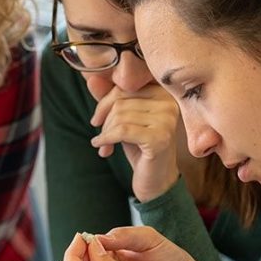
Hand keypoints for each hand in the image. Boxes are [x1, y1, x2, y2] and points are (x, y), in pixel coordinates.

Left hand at [87, 76, 179, 200]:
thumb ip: (110, 99)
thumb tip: (91, 79)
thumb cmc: (140, 147)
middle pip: (120, 101)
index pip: (124, 86)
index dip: (104, 103)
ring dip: (105, 133)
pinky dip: (106, 139)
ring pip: (119, 116)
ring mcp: (167, 120)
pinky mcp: (160, 138)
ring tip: (104, 146)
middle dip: (104, 120)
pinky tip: (102, 148)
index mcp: (163, 92)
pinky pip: (122, 131)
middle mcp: (169, 103)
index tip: (97, 120)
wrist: (156, 180)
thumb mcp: (124, 120)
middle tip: (101, 137)